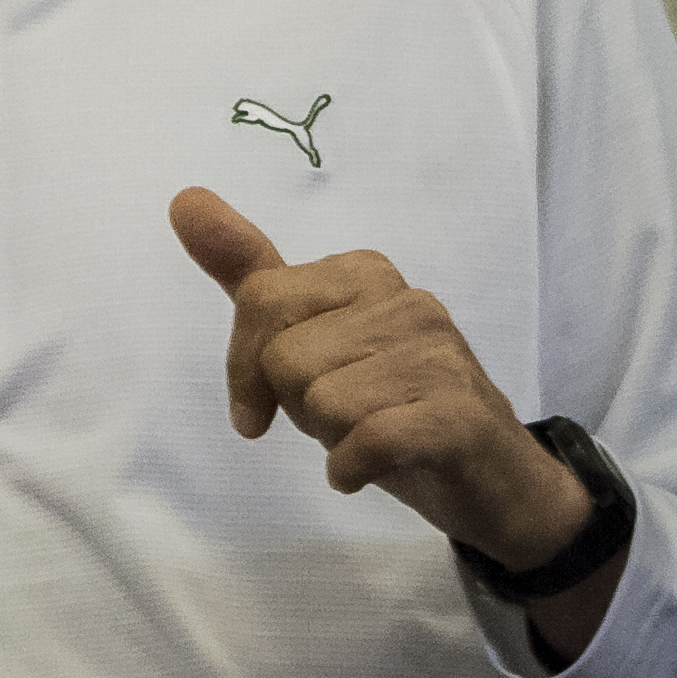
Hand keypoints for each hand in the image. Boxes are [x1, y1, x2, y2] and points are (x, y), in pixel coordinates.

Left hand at [167, 188, 587, 569]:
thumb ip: (250, 272)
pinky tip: (370, 467)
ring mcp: (438, 356)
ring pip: (321, 403)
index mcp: (366, 273)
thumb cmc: (388, 404)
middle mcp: (407, 302)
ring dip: (332, 437)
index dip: (247, 366)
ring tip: (372, 433)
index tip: (261, 404)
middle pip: (284, 358)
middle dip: (297, 404)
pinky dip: (351, 468)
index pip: (260, 300)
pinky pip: (365, 442)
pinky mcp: (457, 416)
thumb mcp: (312, 335)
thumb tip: (184, 199)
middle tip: (343, 415)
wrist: (492, 478)